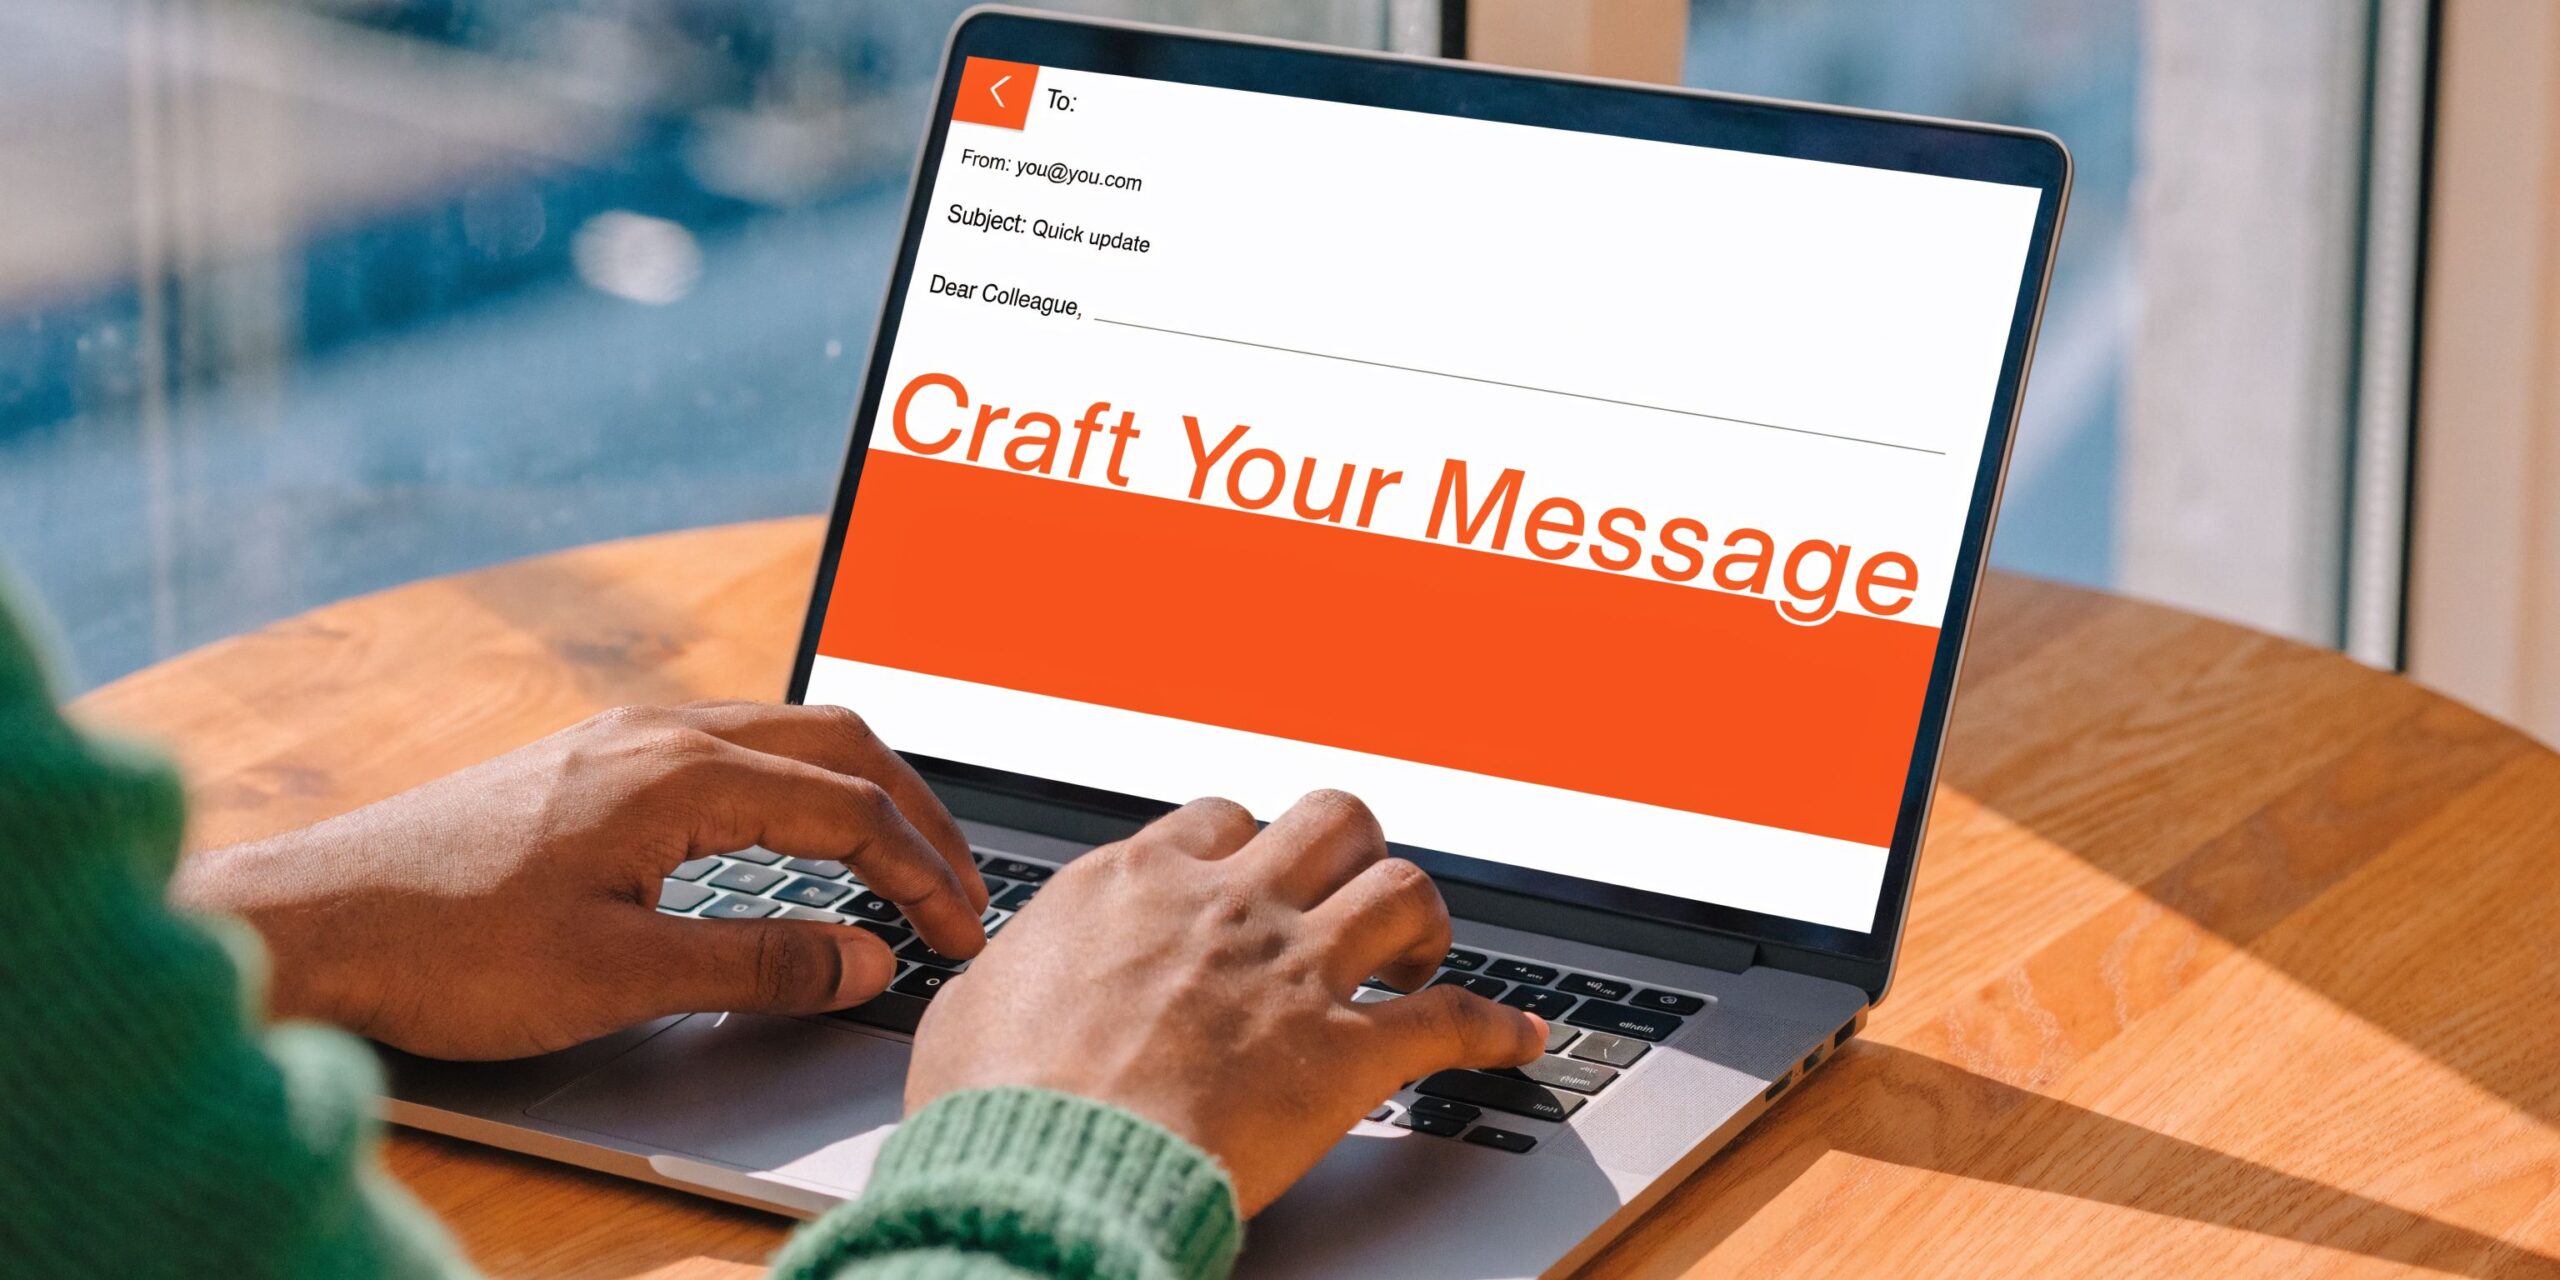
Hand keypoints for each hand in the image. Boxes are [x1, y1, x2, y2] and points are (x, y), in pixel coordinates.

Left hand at [171, 701, 987, 1059]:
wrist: (314, 920)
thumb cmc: (450, 949)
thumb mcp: (620, 975)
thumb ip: (758, 961)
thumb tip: (864, 958)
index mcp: (680, 774)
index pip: (849, 810)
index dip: (922, 876)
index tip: (960, 937)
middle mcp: (659, 733)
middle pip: (838, 743)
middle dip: (916, 814)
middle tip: (961, 889)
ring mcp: (621, 739)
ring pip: (785, 734)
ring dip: (858, 790)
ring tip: (899, 857)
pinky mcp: (590, 762)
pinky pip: (733, 747)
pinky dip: (798, 785)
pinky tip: (790, 833)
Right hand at [905, 790, 1544, 1214]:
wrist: (1049, 1172)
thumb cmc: (998, 1105)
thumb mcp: (973, 1006)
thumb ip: (1014, 971)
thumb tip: (1006, 979)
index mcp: (1135, 884)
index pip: (1216, 821)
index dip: (1244, 849)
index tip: (1248, 881)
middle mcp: (1226, 905)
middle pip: (1329, 819)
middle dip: (1349, 850)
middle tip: (1346, 895)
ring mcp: (1293, 971)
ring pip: (1402, 886)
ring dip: (1424, 916)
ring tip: (1421, 951)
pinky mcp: (1344, 1053)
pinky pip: (1453, 1022)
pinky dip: (1497, 1027)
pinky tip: (1520, 1037)